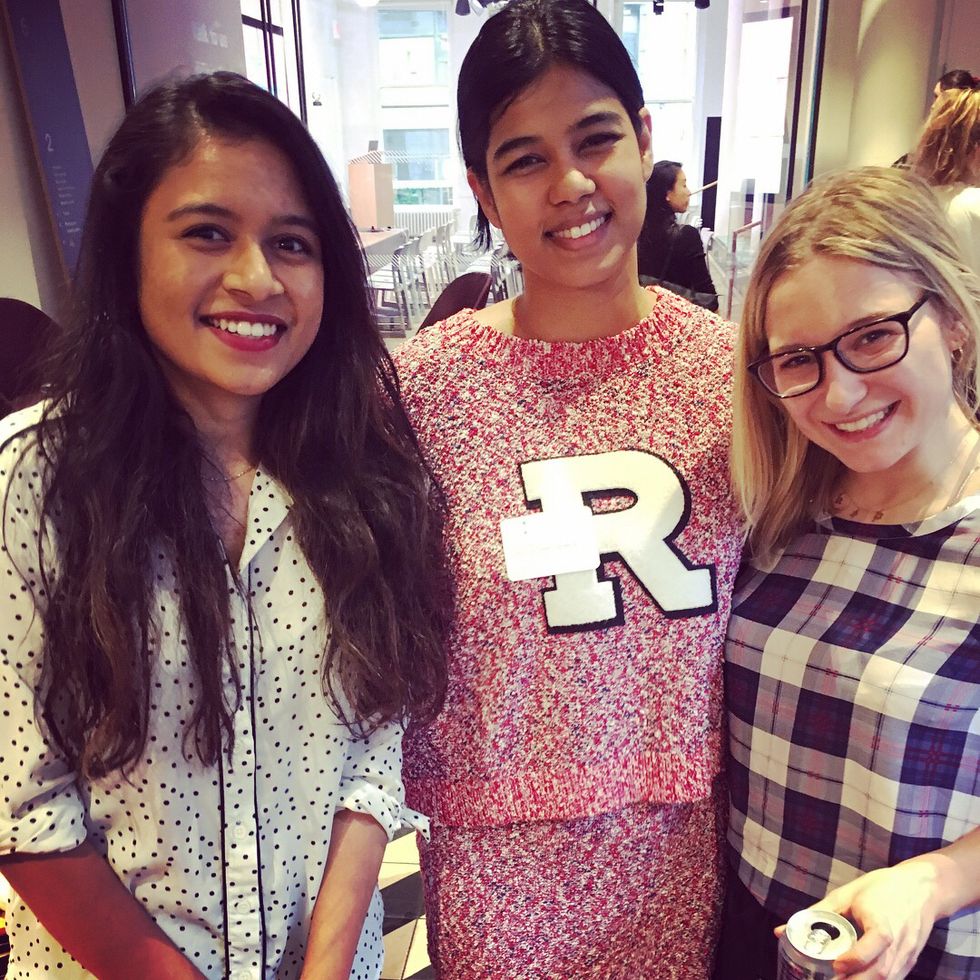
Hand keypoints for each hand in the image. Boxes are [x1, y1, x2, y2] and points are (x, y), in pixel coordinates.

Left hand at [800, 862, 944, 978]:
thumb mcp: (847, 895)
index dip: (854, 959)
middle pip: (880, 973)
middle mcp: (898, 945)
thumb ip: (816, 913)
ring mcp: (907, 958)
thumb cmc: (882, 888)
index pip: (873, 946)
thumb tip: (781, 931)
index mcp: (883, 923)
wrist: (922, 889)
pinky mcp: (909, 964)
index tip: (836, 964)